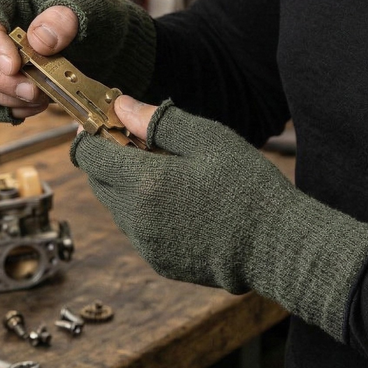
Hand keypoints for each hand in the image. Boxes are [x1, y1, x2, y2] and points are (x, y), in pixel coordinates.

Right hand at [0, 0, 156, 123]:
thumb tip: (38, 40)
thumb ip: (65, 18)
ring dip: (6, 97)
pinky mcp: (1, 76)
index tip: (14, 66)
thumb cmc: (94, 11)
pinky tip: (36, 106)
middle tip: (32, 90)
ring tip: (40, 98)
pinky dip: (11, 108)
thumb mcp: (88, 5)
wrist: (105, 38)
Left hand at [72, 99, 367, 341]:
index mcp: (145, 183)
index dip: (89, 135)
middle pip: (98, 182)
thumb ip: (158, 121)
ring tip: (163, 167)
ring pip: (116, 206)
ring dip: (126, 184)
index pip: (90, 156)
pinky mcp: (160, 262)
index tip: (101, 121)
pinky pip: (136, 229)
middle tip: (135, 139)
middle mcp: (136, 219)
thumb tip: (121, 106)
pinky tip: (177, 198)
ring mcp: (147, 245)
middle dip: (107, 158)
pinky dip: (143, 209)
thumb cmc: (248, 187)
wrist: (278, 246)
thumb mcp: (207, 139)